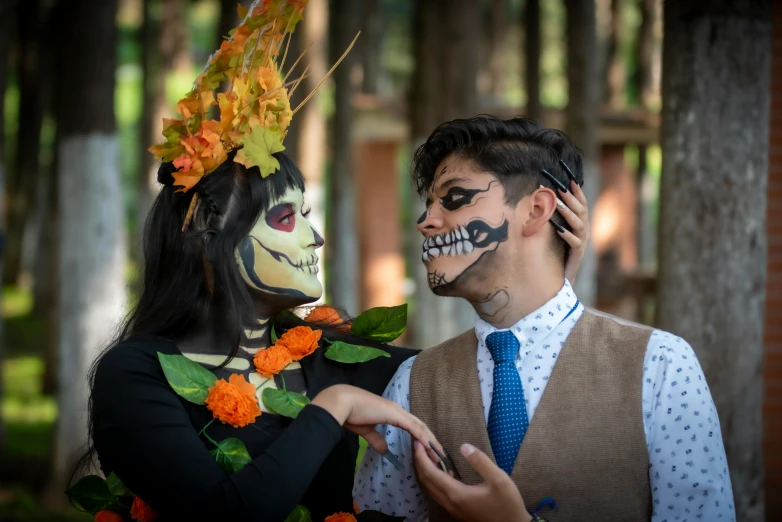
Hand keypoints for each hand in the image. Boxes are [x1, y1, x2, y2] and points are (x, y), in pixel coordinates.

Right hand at [311, 384, 442, 459]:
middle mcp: (398, 410)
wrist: (343, 403)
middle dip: (431, 441)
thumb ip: (376, 439)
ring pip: (420, 427)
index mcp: (393, 413)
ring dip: (430, 441)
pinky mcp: (395, 414)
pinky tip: (428, 447)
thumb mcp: (366, 430)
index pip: (414, 426)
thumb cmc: (352, 414)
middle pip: (421, 427)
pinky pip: (413, 428)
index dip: (423, 438)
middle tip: (441, 456)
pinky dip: (422, 437)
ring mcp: (398, 411)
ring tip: (439, 455)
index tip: (431, 451)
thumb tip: (384, 450)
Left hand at [414, 441, 531, 521]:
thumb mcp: (498, 479)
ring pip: (431, 488)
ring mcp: (452, 508)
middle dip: (419, 462)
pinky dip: (435, 480)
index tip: (418, 442)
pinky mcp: (457, 511)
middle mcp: (449, 502)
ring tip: (429, 455)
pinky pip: (438, 493)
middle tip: (419, 445)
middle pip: (426, 481)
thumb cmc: (507, 504)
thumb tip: (463, 446)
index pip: (431, 473)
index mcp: (456, 493)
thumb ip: (480, 461)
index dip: (422, 457)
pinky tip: (445, 471)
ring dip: (426, 471)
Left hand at [556, 180, 589, 284]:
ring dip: (567, 213)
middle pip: (581, 210)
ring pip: (578, 224)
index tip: (570, 179)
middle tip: (560, 188)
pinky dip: (567, 234)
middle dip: (570, 198)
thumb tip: (544, 196)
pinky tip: (559, 229)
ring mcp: (582, 241)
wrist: (563, 274)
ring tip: (556, 204)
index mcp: (581, 222)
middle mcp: (584, 229)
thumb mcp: (557, 229)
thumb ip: (555, 215)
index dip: (577, 191)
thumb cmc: (558, 249)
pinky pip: (574, 242)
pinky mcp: (578, 253)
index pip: (581, 203)